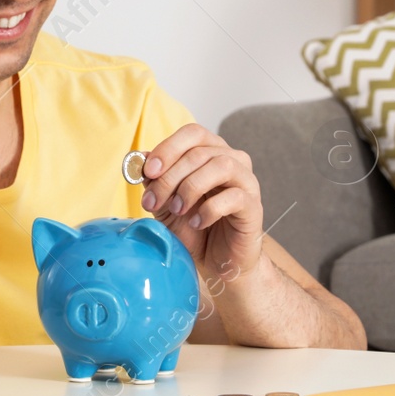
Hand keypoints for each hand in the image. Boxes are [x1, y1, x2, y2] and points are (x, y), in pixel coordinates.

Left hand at [140, 123, 263, 283]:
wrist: (217, 262)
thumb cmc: (193, 227)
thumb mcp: (164, 202)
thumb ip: (155, 180)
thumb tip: (140, 160)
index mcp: (211, 152)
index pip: (192, 134)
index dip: (168, 148)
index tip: (148, 171)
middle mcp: (232, 160)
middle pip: (200, 152)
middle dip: (170, 177)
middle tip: (152, 201)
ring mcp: (246, 181)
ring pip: (221, 166)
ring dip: (191, 187)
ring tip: (177, 209)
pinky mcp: (253, 206)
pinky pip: (234, 197)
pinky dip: (209, 209)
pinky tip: (196, 222)